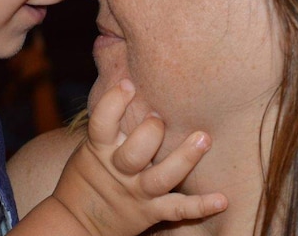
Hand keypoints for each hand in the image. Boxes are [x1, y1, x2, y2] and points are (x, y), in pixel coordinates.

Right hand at [52, 79, 226, 235]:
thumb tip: (126, 76)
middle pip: (135, 152)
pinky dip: (200, 205)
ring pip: (161, 177)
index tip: (129, 83)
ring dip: (184, 158)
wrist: (75, 221)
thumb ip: (107, 121)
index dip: (114, 102)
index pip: (102, 123)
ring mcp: (135, 192)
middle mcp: (118, 170)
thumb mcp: (87, 145)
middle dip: (150, 131)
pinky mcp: (149, 213)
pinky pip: (178, 210)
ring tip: (204, 137)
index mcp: (98, 149)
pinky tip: (222, 199)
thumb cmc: (86, 174)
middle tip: (161, 116)